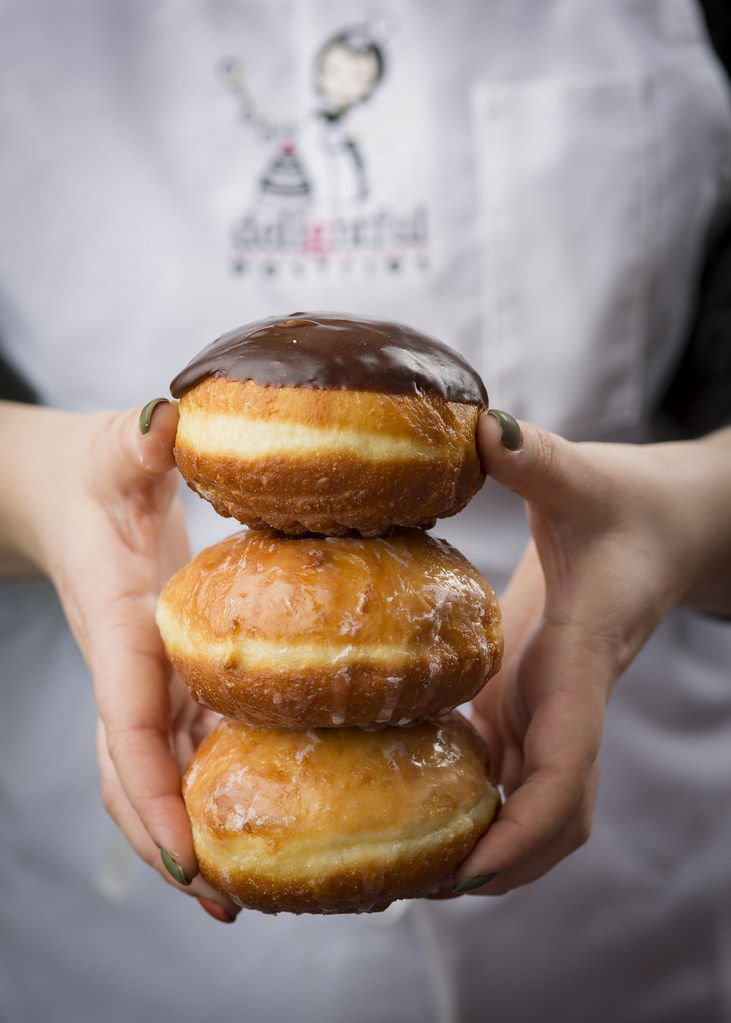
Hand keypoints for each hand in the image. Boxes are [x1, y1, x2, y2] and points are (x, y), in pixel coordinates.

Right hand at [0, 399, 238, 921]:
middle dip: (168, 838)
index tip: (186, 850)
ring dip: (185, 829)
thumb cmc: (96, 475)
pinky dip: (202, 786)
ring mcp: (142, 676)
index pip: (128, 717)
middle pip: (132, 772)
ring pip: (151, 770)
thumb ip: (140, 441)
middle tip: (224, 902)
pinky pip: (176, 744)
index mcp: (119, 620)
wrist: (67, 496)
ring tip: (238, 892)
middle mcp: (128, 664)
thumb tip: (170, 419)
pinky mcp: (161, 674)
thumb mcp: (118, 448)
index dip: (152, 785)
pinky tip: (249, 815)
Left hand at [451, 413, 730, 895]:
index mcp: (583, 659)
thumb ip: (536, 458)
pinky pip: (513, 774)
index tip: (470, 872)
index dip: (526, 830)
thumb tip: (478, 425)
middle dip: (495, 866)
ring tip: (399, 871)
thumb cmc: (630, 508)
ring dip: (484, 848)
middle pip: (553, 820)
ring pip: (535, 808)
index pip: (569, 766)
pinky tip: (415, 809)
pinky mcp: (537, 698)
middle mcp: (571, 701)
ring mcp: (556, 707)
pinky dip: (477, 806)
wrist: (666, 529)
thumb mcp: (582, 477)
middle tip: (406, 889)